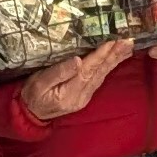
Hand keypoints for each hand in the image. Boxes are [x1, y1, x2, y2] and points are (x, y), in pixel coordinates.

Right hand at [20, 38, 134, 121]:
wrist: (29, 114)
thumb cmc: (31, 95)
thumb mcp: (39, 83)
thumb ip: (58, 72)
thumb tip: (77, 60)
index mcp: (70, 92)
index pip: (89, 70)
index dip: (101, 55)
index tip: (112, 42)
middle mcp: (81, 96)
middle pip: (100, 73)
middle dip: (114, 56)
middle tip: (128, 41)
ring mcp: (84, 97)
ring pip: (102, 75)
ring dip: (115, 60)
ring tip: (126, 47)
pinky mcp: (84, 95)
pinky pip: (99, 78)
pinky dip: (108, 66)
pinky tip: (114, 58)